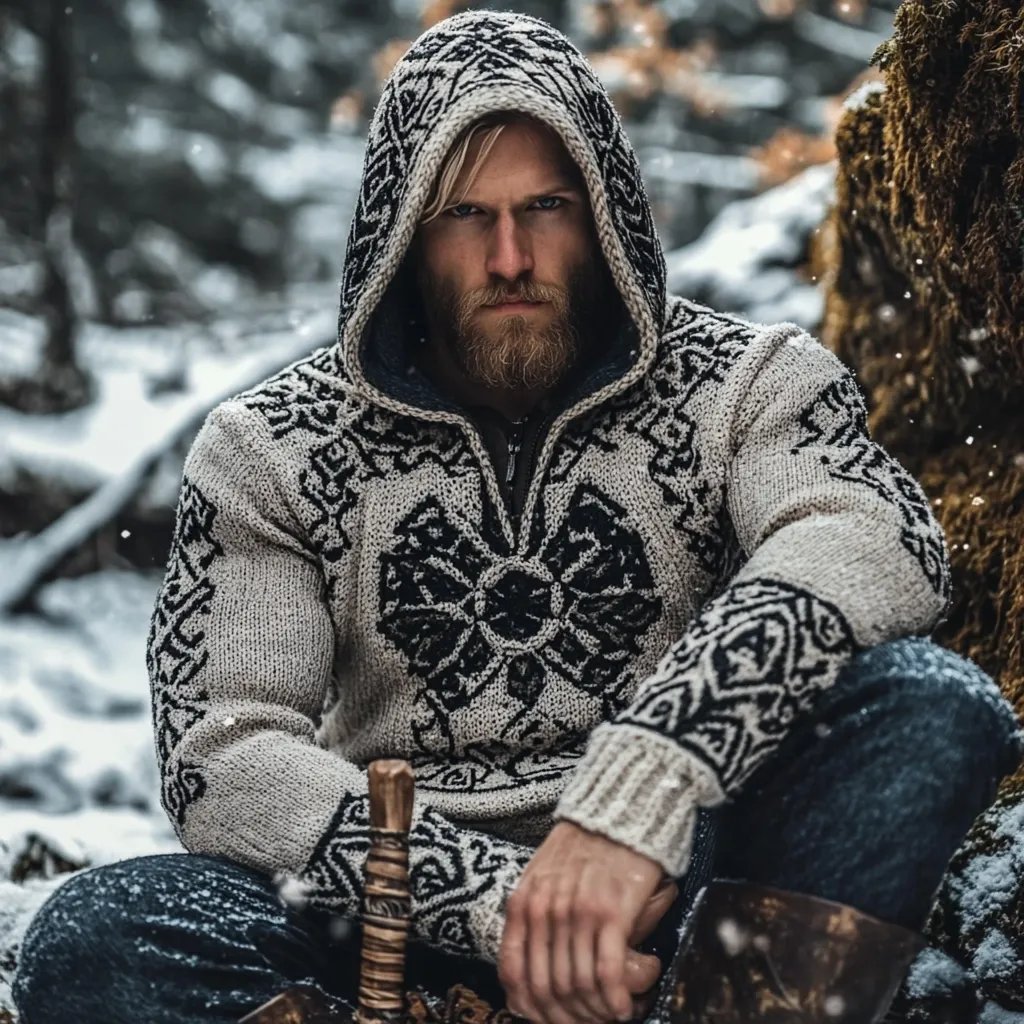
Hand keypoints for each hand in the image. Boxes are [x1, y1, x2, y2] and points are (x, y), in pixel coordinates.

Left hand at [498, 821, 675, 1023]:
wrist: (617, 810)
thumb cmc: (582, 844)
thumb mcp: (541, 874)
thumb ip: (531, 914)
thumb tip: (526, 967)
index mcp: (524, 902)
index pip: (515, 973)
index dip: (531, 1007)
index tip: (549, 1017)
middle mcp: (546, 910)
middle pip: (549, 987)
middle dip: (568, 1015)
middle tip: (587, 1020)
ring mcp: (577, 912)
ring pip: (578, 985)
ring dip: (594, 1011)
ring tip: (608, 1014)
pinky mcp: (611, 912)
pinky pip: (607, 972)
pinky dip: (614, 999)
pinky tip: (623, 1007)